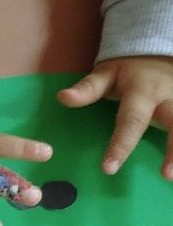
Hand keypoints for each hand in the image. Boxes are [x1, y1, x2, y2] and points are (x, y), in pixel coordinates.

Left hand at [58, 55, 172, 177]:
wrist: (157, 51)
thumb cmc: (127, 71)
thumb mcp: (106, 74)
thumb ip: (88, 89)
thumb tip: (63, 97)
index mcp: (143, 91)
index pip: (131, 121)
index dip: (120, 145)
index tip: (109, 169)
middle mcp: (168, 98)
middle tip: (167, 174)